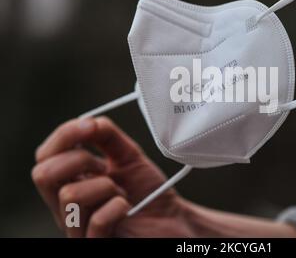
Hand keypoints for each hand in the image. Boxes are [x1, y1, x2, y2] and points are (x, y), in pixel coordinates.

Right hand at [32, 117, 295, 237]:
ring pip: (64, 196)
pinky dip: (107, 210)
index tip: (93, 126)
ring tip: (122, 191)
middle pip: (42, 173)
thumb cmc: (161, 196)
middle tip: (103, 160)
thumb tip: (95, 119)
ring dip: (95, 184)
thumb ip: (112, 140)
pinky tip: (126, 209)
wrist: (183, 232)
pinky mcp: (102, 247)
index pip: (49, 151)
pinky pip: (88, 226)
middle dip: (71, 158)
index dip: (64, 135)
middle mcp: (78, 202)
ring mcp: (85, 228)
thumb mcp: (134, 160)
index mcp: (85, 175)